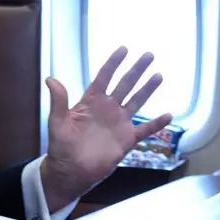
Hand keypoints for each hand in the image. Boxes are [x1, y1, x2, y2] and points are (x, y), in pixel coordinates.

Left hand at [41, 46, 170, 209]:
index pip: (104, 77)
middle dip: (136, 70)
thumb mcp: (57, 122)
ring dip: (148, 89)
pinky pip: (145, 129)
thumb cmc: (61, 146)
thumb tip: (50, 79)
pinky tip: (168, 114)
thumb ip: (58, 101)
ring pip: (137, 101)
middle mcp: (108, 108)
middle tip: (149, 55)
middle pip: (125, 84)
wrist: (71, 171)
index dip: (113, 63)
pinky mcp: (127, 139)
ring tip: (158, 75)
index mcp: (91, 101)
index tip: (124, 49)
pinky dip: (157, 123)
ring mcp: (119, 123)